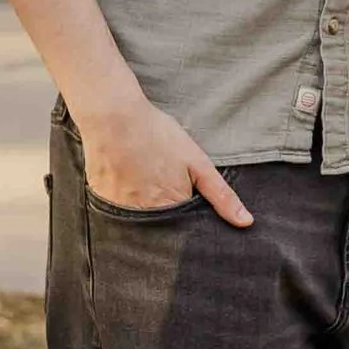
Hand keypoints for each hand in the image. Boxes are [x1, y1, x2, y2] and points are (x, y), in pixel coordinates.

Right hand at [73, 91, 252, 226]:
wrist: (113, 118)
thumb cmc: (157, 135)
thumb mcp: (198, 163)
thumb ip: (222, 196)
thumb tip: (246, 222)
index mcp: (172, 210)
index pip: (185, 231)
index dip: (188, 218)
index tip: (184, 198)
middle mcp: (145, 218)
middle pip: (161, 229)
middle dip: (165, 213)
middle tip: (160, 181)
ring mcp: (121, 212)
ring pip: (138, 221)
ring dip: (143, 206)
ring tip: (142, 178)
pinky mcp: (102, 202)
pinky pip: (117, 210)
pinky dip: (123, 199)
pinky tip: (125, 177)